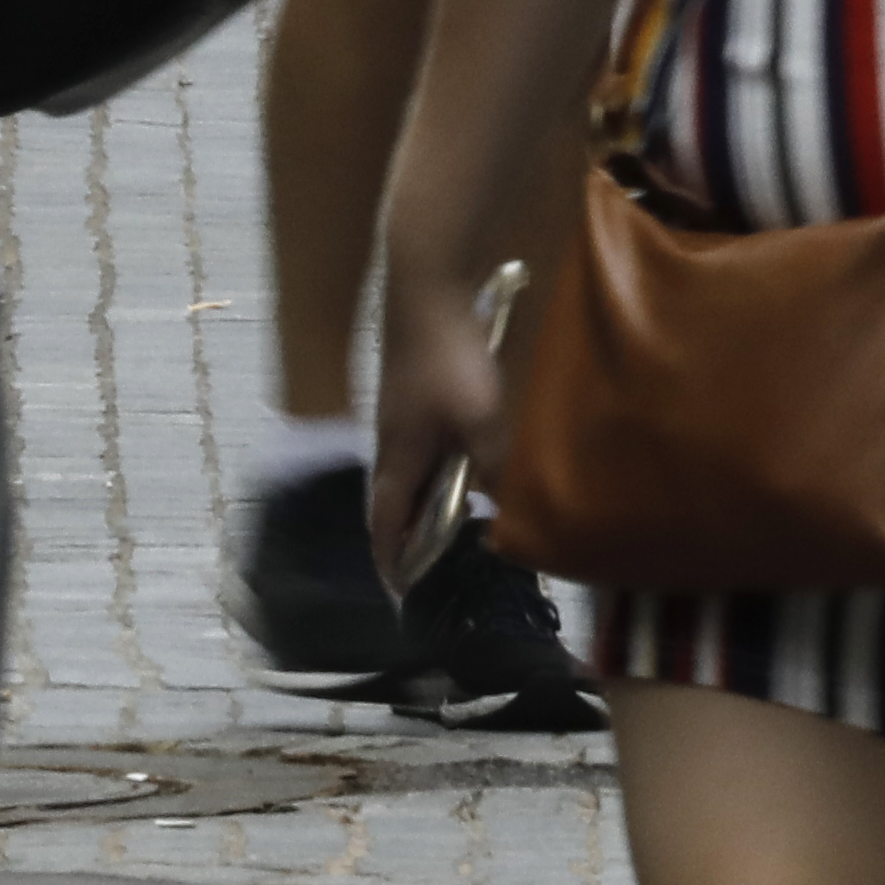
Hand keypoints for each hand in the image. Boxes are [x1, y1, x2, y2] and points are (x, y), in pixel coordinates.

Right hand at [366, 265, 514, 600]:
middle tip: (433, 562)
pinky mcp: (412, 396)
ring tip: (454, 520)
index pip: (383, 525)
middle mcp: (390, 443)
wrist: (426, 292)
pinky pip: (420, 449)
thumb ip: (492, 465)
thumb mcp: (482, 420)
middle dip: (406, 536)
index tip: (400, 592)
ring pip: (408, 474)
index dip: (390, 561)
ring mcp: (399, 417)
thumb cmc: (448, 361)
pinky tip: (464, 462)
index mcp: (397, 459)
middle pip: (391, 504)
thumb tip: (502, 505)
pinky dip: (436, 470)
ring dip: (424, 501)